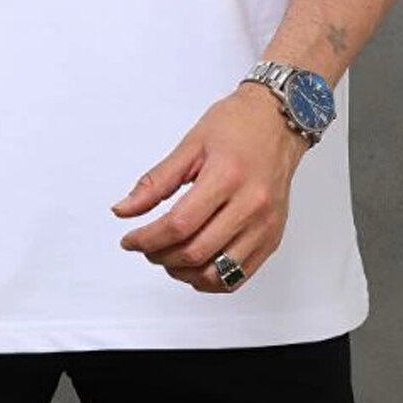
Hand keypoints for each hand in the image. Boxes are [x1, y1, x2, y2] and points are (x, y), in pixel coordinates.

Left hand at [111, 85, 309, 291]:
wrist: (278, 122)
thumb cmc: (237, 126)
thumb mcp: (190, 145)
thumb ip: (155, 182)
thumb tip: (124, 210)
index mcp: (227, 177)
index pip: (179, 225)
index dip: (147, 239)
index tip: (130, 240)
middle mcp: (251, 205)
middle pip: (196, 251)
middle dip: (160, 256)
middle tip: (146, 246)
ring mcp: (265, 226)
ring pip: (216, 273)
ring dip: (183, 273)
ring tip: (168, 256)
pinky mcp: (272, 238)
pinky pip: (237, 278)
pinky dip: (209, 280)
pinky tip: (194, 264)